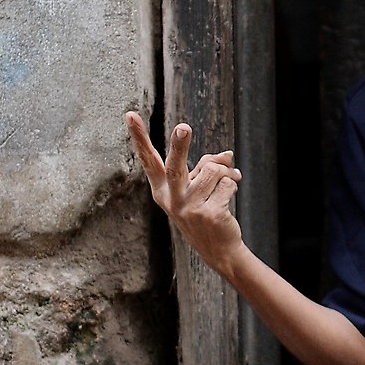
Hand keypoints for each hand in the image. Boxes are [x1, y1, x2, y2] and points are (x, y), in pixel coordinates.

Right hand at [125, 112, 244, 273]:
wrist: (219, 250)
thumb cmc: (206, 212)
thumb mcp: (198, 189)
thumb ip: (206, 167)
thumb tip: (226, 155)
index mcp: (162, 191)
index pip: (148, 160)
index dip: (139, 137)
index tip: (130, 114)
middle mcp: (171, 199)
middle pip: (175, 165)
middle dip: (179, 145)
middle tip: (183, 127)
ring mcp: (189, 208)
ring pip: (214, 170)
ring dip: (227, 174)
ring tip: (227, 186)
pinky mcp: (209, 214)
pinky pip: (228, 184)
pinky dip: (234, 185)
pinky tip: (229, 200)